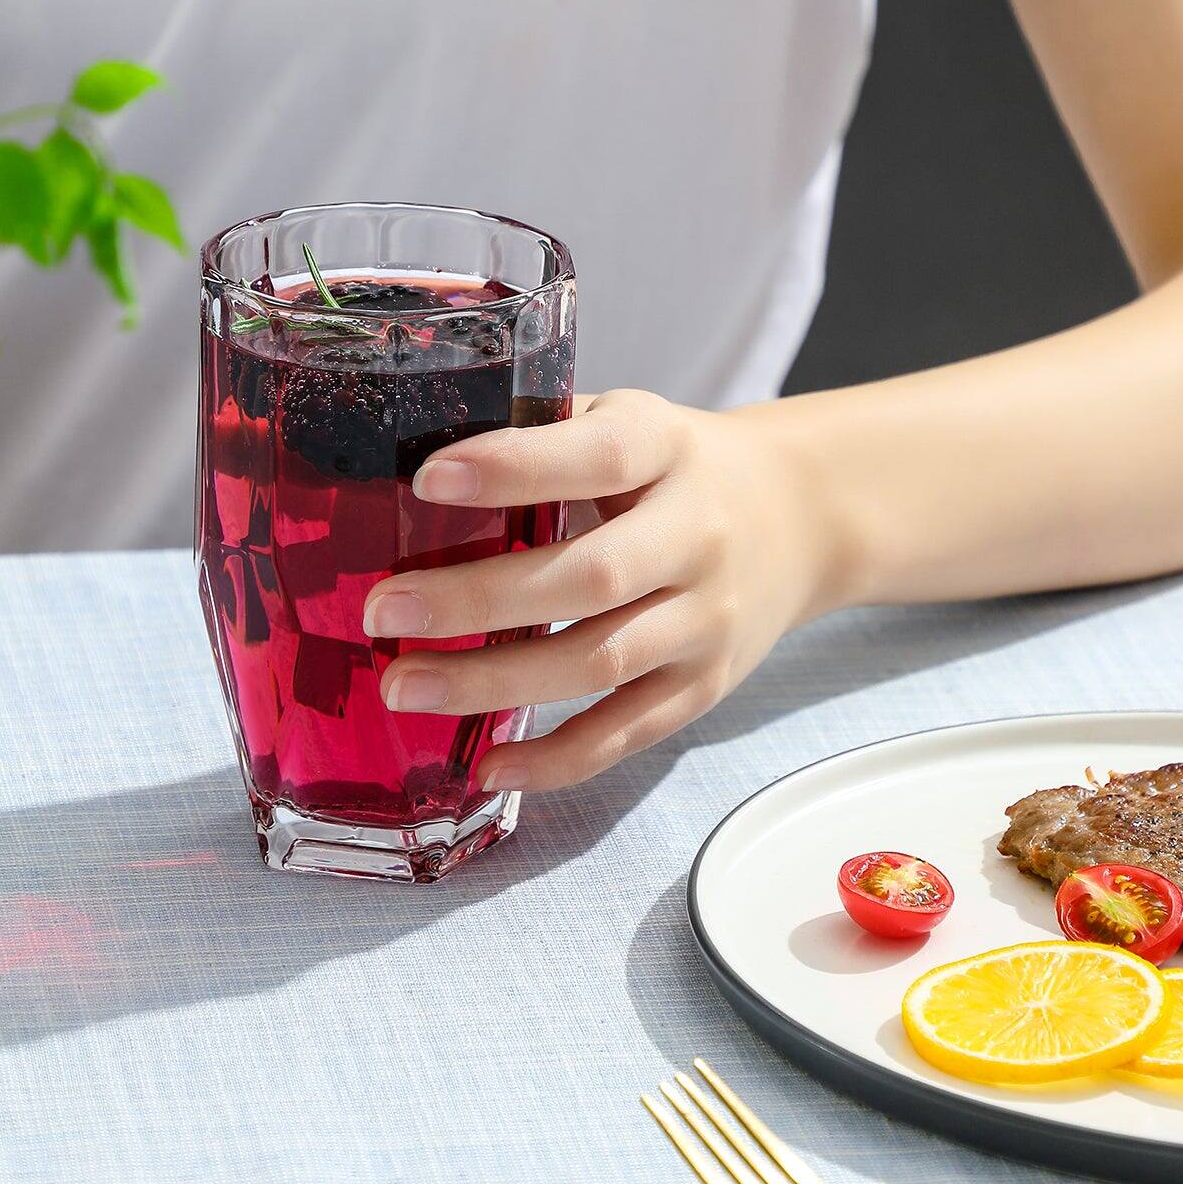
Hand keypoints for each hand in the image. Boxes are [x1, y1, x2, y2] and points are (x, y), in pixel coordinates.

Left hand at [362, 389, 836, 790]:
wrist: (798, 518)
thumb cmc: (674, 467)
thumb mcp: (627, 420)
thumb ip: (543, 431)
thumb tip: (409, 450)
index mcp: (666, 448)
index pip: (595, 455)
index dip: (513, 468)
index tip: (428, 479)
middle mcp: (696, 535)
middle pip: (589, 577)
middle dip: (478, 599)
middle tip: (383, 610)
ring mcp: (706, 619)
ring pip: (598, 662)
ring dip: (495, 683)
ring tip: (404, 687)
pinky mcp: (704, 686)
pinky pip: (626, 732)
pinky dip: (556, 759)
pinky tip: (486, 763)